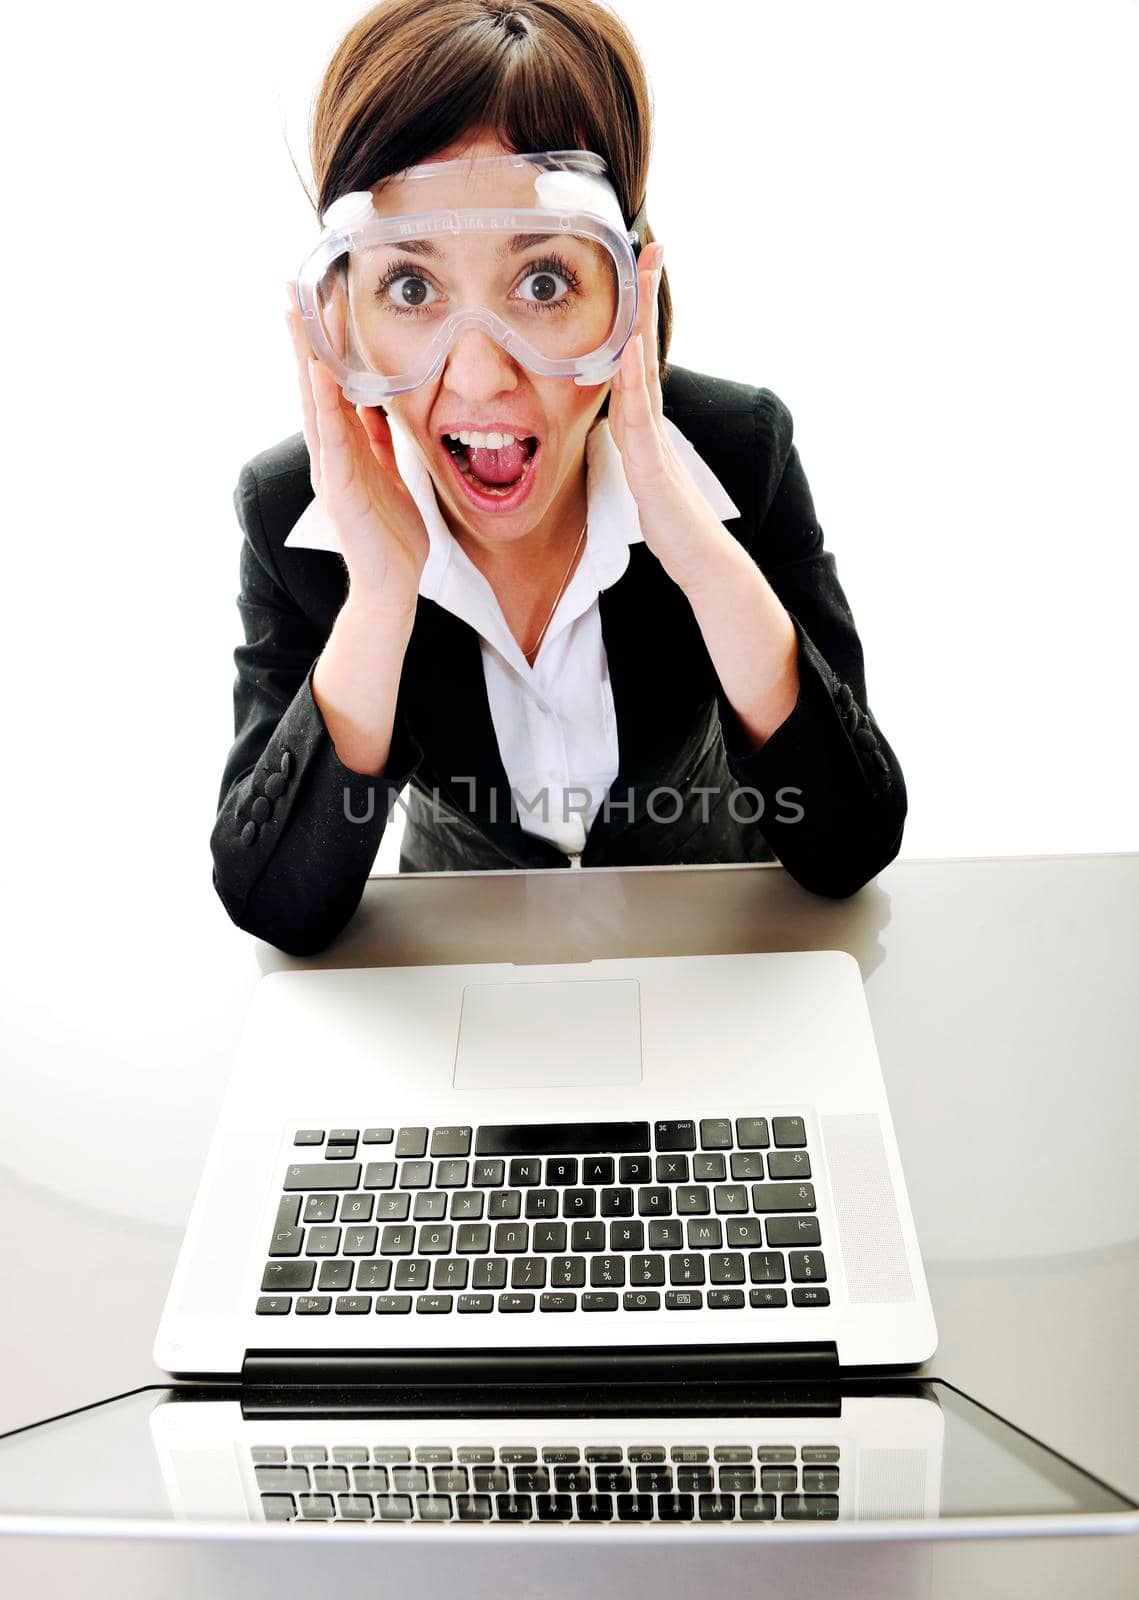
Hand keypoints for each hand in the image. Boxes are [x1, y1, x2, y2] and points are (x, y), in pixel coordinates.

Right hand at [285, 284, 428, 615]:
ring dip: (307, 359)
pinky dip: (326, 406)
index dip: (320, 344)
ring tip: (298, 316)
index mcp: (342, 448)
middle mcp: (329, 453)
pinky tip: (321, 375)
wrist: (391, 584)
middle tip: (290, 289)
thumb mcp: (389, 473)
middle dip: (302, 337)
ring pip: (315, 403)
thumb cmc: (391, 534)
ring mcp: (330, 469)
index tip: (315, 300)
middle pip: (312, 384)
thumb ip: (378, 440)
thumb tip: (376, 403)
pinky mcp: (340, 489)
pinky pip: (332, 439)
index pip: (328, 385)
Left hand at [607, 243, 736, 594]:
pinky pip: (640, 419)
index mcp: (645, 427)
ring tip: (644, 276)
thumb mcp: (643, 477)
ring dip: (642, 323)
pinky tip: (630, 349)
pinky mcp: (653, 470)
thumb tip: (616, 426)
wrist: (703, 562)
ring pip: (644, 373)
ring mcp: (655, 444)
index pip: (635, 360)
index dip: (635, 316)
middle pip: (644, 351)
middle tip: (651, 246)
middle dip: (647, 298)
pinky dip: (634, 381)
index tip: (638, 271)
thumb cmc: (674, 526)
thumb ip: (630, 448)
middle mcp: (652, 426)